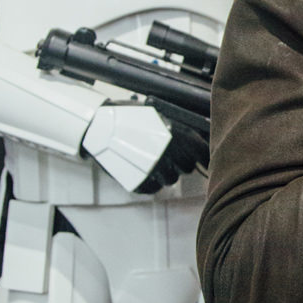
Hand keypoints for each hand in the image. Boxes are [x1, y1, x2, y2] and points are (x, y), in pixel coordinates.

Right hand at [82, 101, 197, 193]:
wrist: (98, 125)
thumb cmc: (128, 116)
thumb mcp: (157, 114)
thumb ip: (178, 128)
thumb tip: (195, 141)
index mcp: (175, 133)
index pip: (200, 151)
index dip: (203, 156)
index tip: (203, 159)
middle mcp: (167, 152)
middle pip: (187, 167)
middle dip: (182, 163)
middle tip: (173, 157)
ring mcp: (152, 168)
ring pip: (171, 179)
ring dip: (167, 173)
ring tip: (156, 162)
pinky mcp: (138, 181)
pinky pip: (154, 189)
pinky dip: (152, 182)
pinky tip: (146, 171)